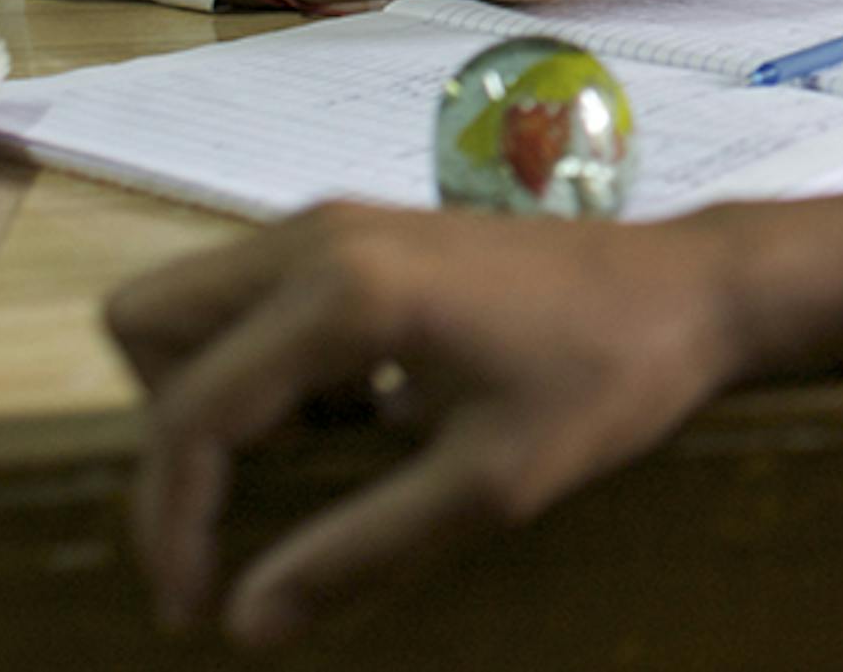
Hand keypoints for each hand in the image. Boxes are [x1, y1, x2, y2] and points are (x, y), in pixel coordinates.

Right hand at [108, 204, 743, 648]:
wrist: (694, 289)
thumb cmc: (608, 379)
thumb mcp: (492, 484)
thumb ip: (360, 549)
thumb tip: (246, 622)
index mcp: (343, 292)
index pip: (191, 412)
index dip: (171, 522)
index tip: (190, 607)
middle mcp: (316, 235)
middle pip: (148, 327)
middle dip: (169, 432)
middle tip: (244, 508)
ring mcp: (337, 221)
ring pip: (192, 303)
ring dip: (210, 393)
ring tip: (306, 463)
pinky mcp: (362, 231)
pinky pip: (252, 295)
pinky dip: (260, 363)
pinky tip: (350, 416)